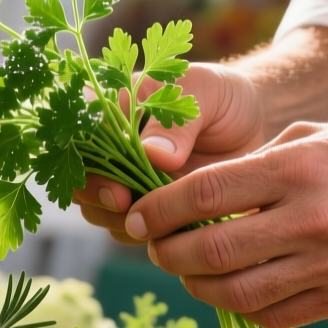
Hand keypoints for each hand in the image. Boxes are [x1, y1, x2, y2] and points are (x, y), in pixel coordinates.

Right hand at [71, 63, 267, 242]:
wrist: (251, 127)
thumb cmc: (223, 96)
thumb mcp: (204, 92)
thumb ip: (177, 122)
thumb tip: (153, 155)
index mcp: (113, 108)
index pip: (76, 130)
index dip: (83, 154)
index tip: (108, 172)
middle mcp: (110, 147)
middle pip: (79, 176)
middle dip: (94, 193)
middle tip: (121, 201)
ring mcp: (125, 181)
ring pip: (98, 209)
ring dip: (116, 218)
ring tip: (150, 218)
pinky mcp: (147, 209)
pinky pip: (128, 230)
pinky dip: (142, 235)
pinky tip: (170, 230)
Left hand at [125, 120, 327, 327]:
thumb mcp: (311, 137)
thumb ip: (253, 166)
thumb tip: (188, 194)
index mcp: (297, 168)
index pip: (204, 193)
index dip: (159, 210)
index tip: (137, 216)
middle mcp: (312, 219)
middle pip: (212, 251)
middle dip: (168, 252)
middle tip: (156, 247)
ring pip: (237, 293)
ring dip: (197, 285)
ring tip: (187, 270)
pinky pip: (274, 315)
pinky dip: (240, 306)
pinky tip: (230, 288)